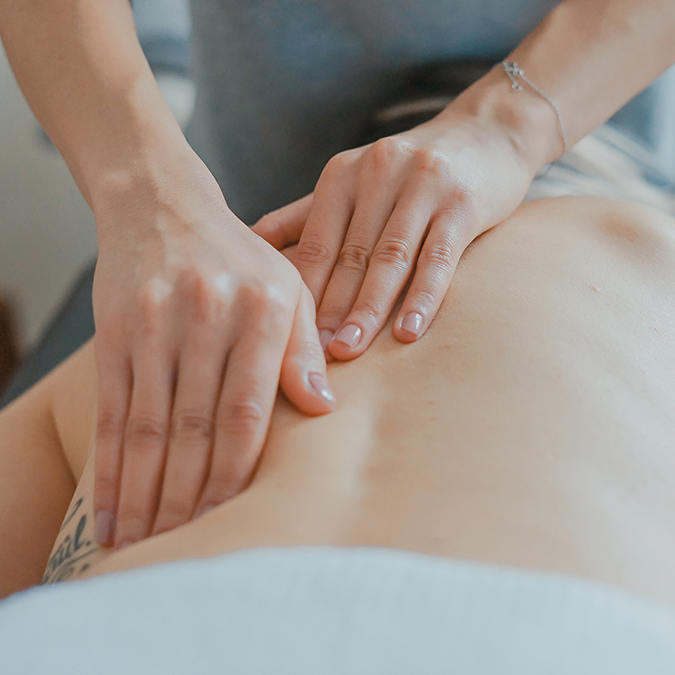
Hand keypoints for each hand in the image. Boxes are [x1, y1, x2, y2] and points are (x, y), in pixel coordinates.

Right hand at [91, 150, 334, 548]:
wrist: (163, 205)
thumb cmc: (240, 258)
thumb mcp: (289, 288)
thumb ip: (304, 348)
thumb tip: (323, 410)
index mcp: (263, 309)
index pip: (248, 409)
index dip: (236, 472)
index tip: (230, 519)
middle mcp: (207, 316)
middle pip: (194, 427)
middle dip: (187, 496)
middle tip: (183, 549)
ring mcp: (155, 324)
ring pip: (148, 427)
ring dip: (145, 493)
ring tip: (143, 544)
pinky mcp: (115, 331)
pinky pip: (112, 411)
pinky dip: (109, 467)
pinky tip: (109, 509)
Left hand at [252, 105, 536, 358]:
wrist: (487, 132)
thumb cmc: (410, 171)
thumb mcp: (354, 180)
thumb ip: (305, 214)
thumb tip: (251, 242)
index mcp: (343, 174)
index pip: (315, 242)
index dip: (301, 292)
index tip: (286, 336)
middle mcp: (378, 173)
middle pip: (349, 255)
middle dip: (329, 309)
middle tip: (312, 356)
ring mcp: (423, 185)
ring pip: (390, 259)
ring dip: (368, 309)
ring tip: (349, 350)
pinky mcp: (463, 202)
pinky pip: (439, 257)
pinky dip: (423, 297)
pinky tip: (409, 332)